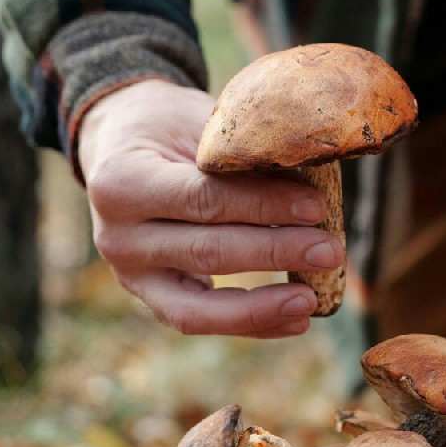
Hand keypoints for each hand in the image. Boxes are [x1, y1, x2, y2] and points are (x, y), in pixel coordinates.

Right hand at [77, 79, 344, 337]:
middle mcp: (115, 234)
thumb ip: (241, 155)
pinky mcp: (148, 296)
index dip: (263, 206)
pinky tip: (294, 320)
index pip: (204, 199)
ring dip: (262, 305)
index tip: (317, 206)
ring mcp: (128, 273)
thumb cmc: (168, 128)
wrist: (118, 145)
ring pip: (198, 305)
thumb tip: (314, 184)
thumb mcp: (198, 123)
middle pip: (205, 251)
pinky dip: (250, 323)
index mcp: (121, 180)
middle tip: (330, 250)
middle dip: (274, 253)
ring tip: (312, 299)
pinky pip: (199, 320)